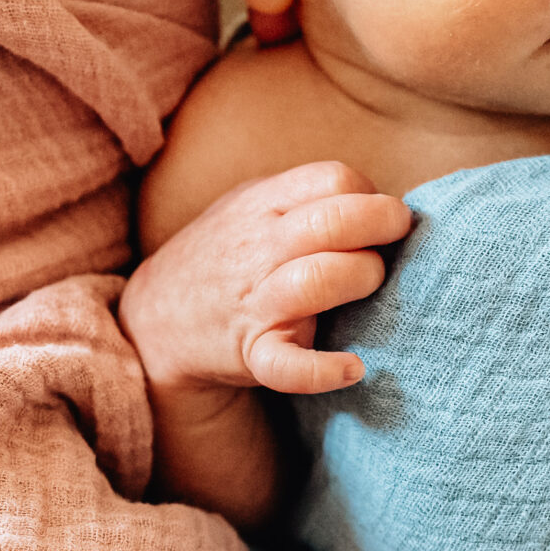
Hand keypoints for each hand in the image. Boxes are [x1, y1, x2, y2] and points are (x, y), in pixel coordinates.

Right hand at [119, 162, 410, 397]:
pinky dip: (322, 370)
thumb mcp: (249, 207)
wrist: (155, 321)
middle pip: (332, 222)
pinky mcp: (252, 353)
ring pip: (316, 281)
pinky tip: (353, 368)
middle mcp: (258, 248)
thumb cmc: (225, 257)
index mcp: (262, 204)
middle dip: (380, 225)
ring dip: (359, 278)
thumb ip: (304, 198)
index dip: (370, 195)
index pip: (332, 180)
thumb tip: (380, 202)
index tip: (380, 218)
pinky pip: (287, 366)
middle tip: (395, 241)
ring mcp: (254, 302)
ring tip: (369, 286)